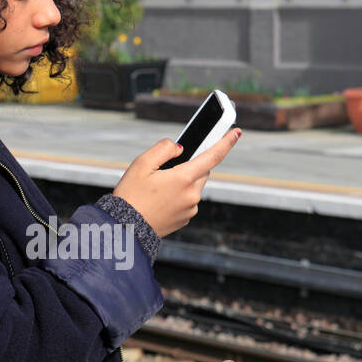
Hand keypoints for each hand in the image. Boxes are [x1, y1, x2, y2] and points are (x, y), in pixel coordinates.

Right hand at [111, 128, 241, 237]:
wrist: (125, 228)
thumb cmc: (130, 196)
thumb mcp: (141, 164)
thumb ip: (163, 149)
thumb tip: (180, 148)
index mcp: (183, 178)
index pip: (213, 156)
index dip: (226, 142)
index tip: (236, 132)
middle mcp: (192, 194)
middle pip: (201, 171)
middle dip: (190, 166)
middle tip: (167, 169)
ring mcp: (190, 208)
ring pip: (194, 186)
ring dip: (183, 182)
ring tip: (157, 189)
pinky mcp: (186, 219)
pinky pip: (188, 201)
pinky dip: (178, 196)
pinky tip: (160, 200)